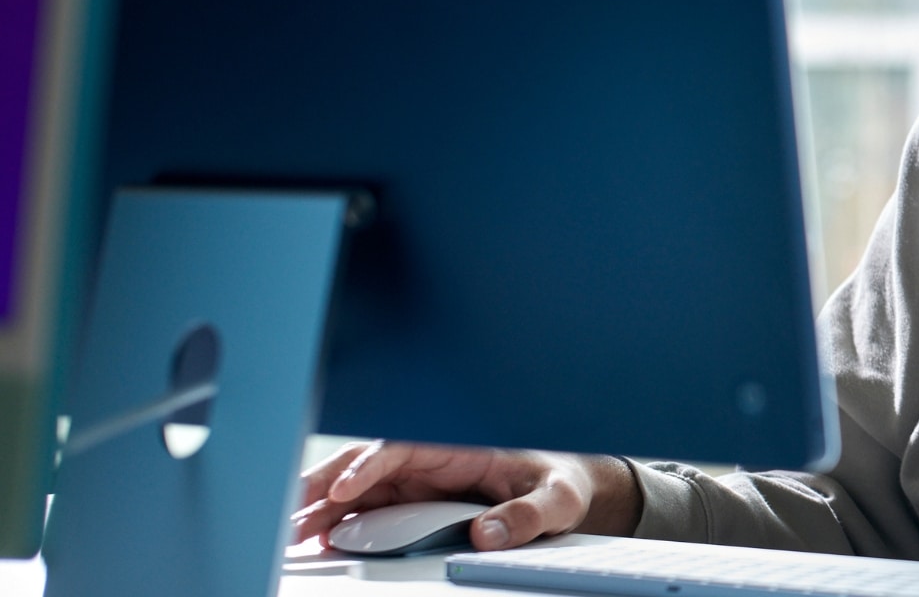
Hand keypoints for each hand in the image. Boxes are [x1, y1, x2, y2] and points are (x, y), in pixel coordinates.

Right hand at [290, 440, 642, 550]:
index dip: (367, 466)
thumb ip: (527, 515)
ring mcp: (416, 480)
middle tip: (291, 512)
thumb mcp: (557, 498)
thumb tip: (486, 534)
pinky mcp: (410, 502)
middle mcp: (430, 458)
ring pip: (358, 487)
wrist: (564, 491)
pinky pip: (367, 508)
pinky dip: (338, 520)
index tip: (342, 488)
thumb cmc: (561, 482)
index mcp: (460, 444)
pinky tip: (316, 539)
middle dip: (324, 483)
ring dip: (321, 506)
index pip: (400, 447)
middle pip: (365, 464)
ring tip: (291, 531)